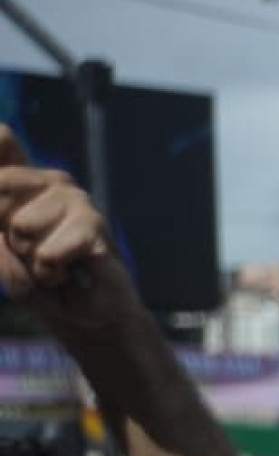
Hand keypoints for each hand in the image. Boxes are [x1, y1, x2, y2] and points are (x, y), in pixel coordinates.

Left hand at [0, 131, 132, 347]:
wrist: (86, 318)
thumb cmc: (37, 280)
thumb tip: (12, 226)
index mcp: (24, 178)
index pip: (2, 138)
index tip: (4, 218)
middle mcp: (52, 180)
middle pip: (0, 184)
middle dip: (2, 232)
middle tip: (25, 251)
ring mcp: (75, 200)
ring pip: (20, 227)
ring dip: (27, 258)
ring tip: (48, 265)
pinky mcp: (93, 226)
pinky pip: (47, 254)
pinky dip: (48, 275)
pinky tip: (67, 275)